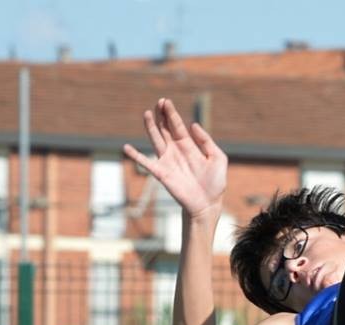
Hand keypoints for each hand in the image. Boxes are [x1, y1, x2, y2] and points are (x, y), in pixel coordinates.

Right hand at [123, 98, 226, 218]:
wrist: (208, 204)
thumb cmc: (215, 183)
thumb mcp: (217, 158)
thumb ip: (207, 141)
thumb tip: (193, 124)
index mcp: (188, 146)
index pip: (177, 125)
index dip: (171, 113)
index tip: (165, 101)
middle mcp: (175, 151)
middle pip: (164, 129)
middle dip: (161, 115)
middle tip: (158, 102)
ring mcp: (167, 161)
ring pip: (155, 140)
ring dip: (150, 127)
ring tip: (147, 113)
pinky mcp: (161, 173)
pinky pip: (145, 163)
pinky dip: (135, 156)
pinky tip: (126, 148)